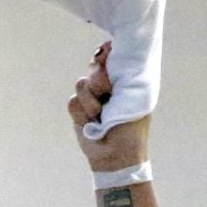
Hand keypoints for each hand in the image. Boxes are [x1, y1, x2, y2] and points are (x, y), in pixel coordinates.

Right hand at [68, 45, 149, 172]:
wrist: (116, 157)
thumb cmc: (131, 129)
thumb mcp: (132, 98)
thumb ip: (122, 74)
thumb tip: (109, 49)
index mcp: (123, 81)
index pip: (110, 58)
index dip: (106, 57)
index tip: (106, 60)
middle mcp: (107, 87)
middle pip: (93, 68)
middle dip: (99, 81)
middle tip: (109, 96)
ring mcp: (91, 98)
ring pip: (81, 84)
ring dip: (92, 102)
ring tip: (102, 117)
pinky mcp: (78, 111)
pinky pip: (73, 102)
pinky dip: (82, 115)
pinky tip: (92, 124)